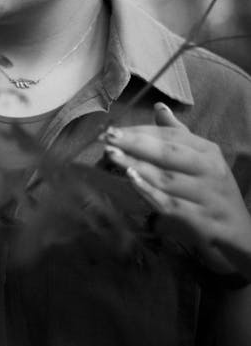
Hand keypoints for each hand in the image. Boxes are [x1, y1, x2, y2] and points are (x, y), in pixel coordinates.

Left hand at [103, 103, 250, 275]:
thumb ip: (178, 135)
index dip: (140, 132)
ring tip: (112, 156)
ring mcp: (207, 196)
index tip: (113, 129)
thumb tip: (159, 107)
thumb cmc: (213, 194)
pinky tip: (132, 182)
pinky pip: (172, 204)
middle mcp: (209, 170)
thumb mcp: (202, 161)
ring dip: (136, 166)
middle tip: (108, 138)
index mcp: (207, 152)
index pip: (171, 136)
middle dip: (135, 144)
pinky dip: (150, 193)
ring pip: (167, 178)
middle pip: (168, 153)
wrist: (241, 237)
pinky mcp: (202, 220)